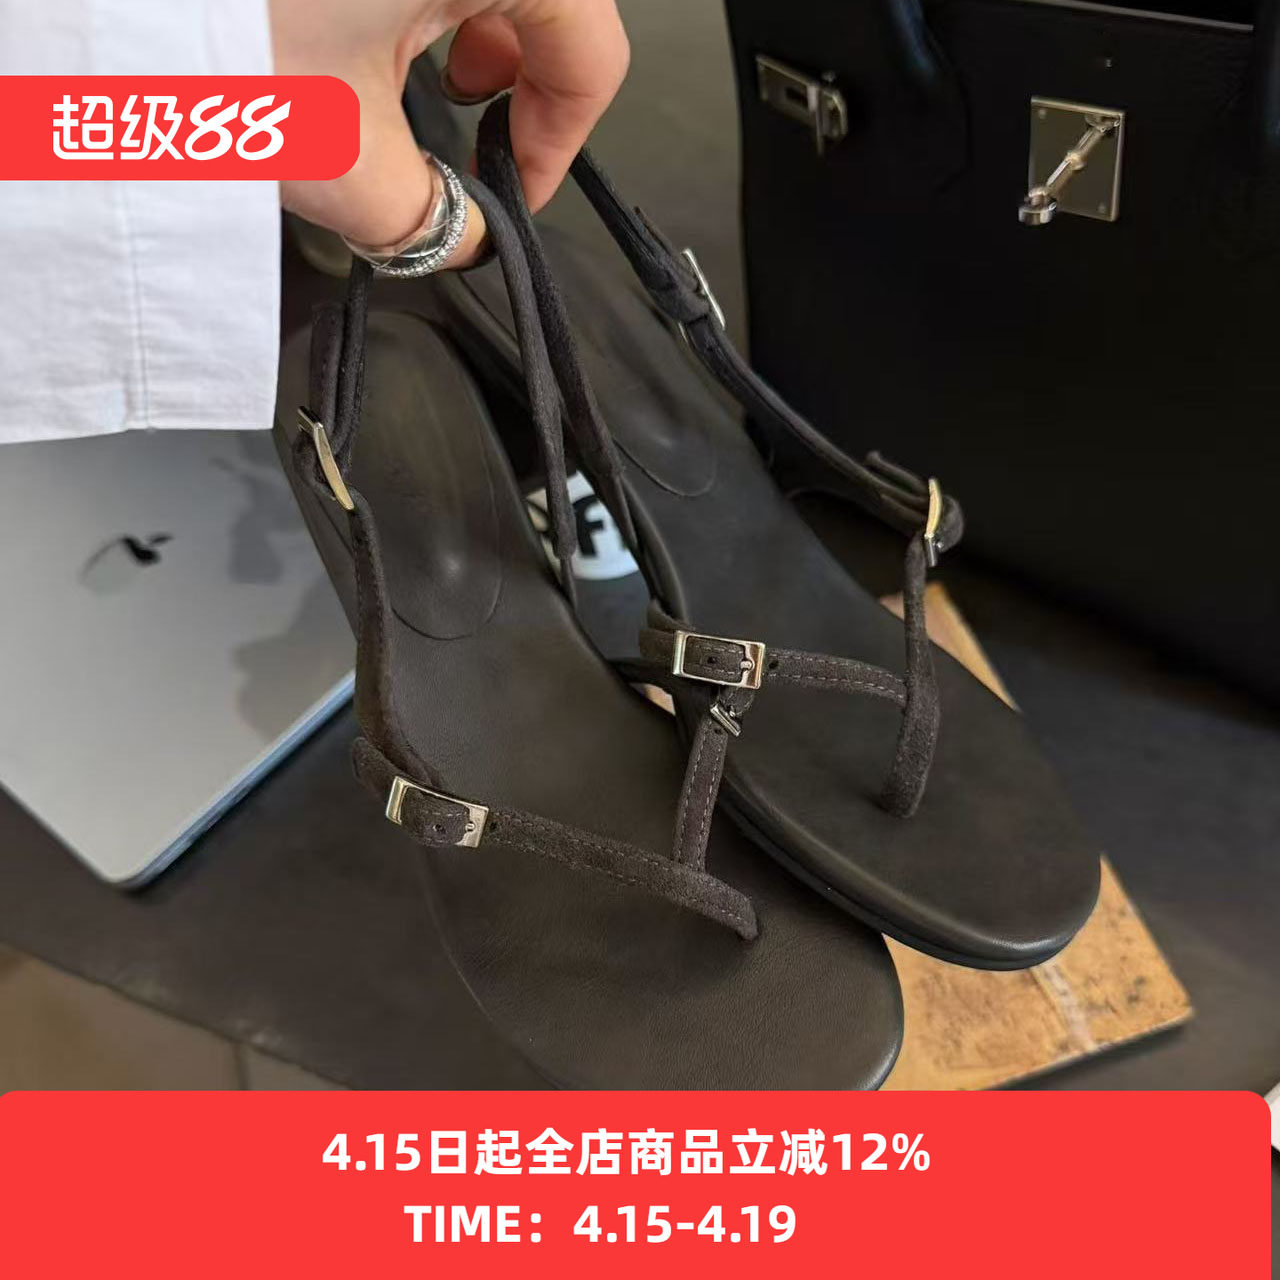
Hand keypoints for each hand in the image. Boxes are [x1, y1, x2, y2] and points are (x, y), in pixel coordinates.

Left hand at [272, 0, 629, 264]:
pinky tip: (359, 25)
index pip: (590, 57)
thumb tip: (461, 242)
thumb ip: (427, 221)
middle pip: (546, 6)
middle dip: (508, 89)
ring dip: (461, 35)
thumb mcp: (340, 154)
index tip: (511, 198)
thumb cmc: (209, 19)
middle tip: (456, 140)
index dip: (557, 146)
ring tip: (401, 80)